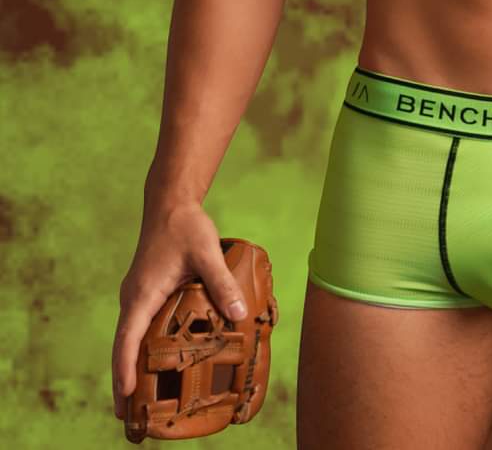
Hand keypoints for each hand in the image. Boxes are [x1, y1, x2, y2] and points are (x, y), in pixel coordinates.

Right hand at [112, 201, 249, 419]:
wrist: (170, 203)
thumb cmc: (186, 226)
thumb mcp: (207, 251)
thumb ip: (222, 283)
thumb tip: (241, 315)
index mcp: (142, 293)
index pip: (127, 339)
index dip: (124, 369)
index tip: (125, 396)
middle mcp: (133, 298)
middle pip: (122, 346)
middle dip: (122, 381)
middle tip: (125, 417)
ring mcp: (137, 296)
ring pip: (128, 338)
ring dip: (130, 366)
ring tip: (135, 400)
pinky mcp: (145, 293)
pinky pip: (138, 327)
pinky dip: (139, 348)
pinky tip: (153, 361)